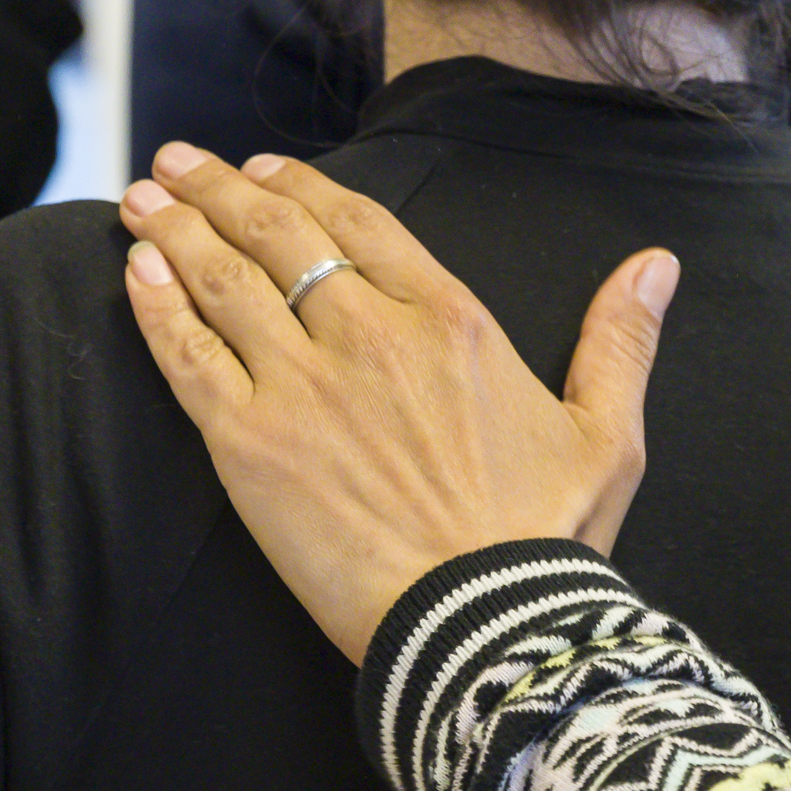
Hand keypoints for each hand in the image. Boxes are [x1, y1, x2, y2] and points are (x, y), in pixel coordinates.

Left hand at [116, 145, 678, 661]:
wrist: (484, 627)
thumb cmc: (548, 540)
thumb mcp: (607, 431)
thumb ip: (620, 338)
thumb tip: (656, 264)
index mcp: (452, 321)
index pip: (361, 225)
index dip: (305, 188)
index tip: (264, 169)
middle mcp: (371, 334)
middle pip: (279, 234)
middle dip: (218, 189)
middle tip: (176, 163)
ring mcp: (304, 384)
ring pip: (222, 280)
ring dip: (172, 229)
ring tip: (137, 199)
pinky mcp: (249, 443)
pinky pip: (187, 354)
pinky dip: (155, 305)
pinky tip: (133, 270)